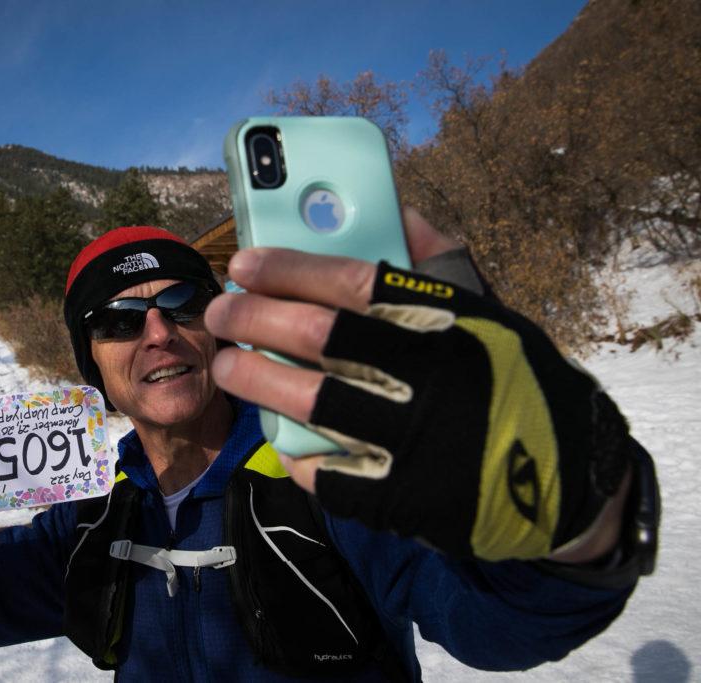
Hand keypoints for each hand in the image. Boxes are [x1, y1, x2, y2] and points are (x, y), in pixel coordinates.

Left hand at [204, 210, 630, 561]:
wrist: (571, 479)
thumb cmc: (517, 382)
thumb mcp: (490, 313)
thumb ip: (437, 262)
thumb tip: (390, 208)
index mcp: (445, 321)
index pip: (349, 280)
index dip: (287, 268)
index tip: (244, 262)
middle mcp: (423, 375)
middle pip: (314, 337)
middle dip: (251, 318)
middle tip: (220, 311)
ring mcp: (409, 440)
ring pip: (306, 401)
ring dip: (252, 378)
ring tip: (225, 364)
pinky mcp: (399, 497)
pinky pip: (323, 472)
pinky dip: (292, 450)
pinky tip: (277, 433)